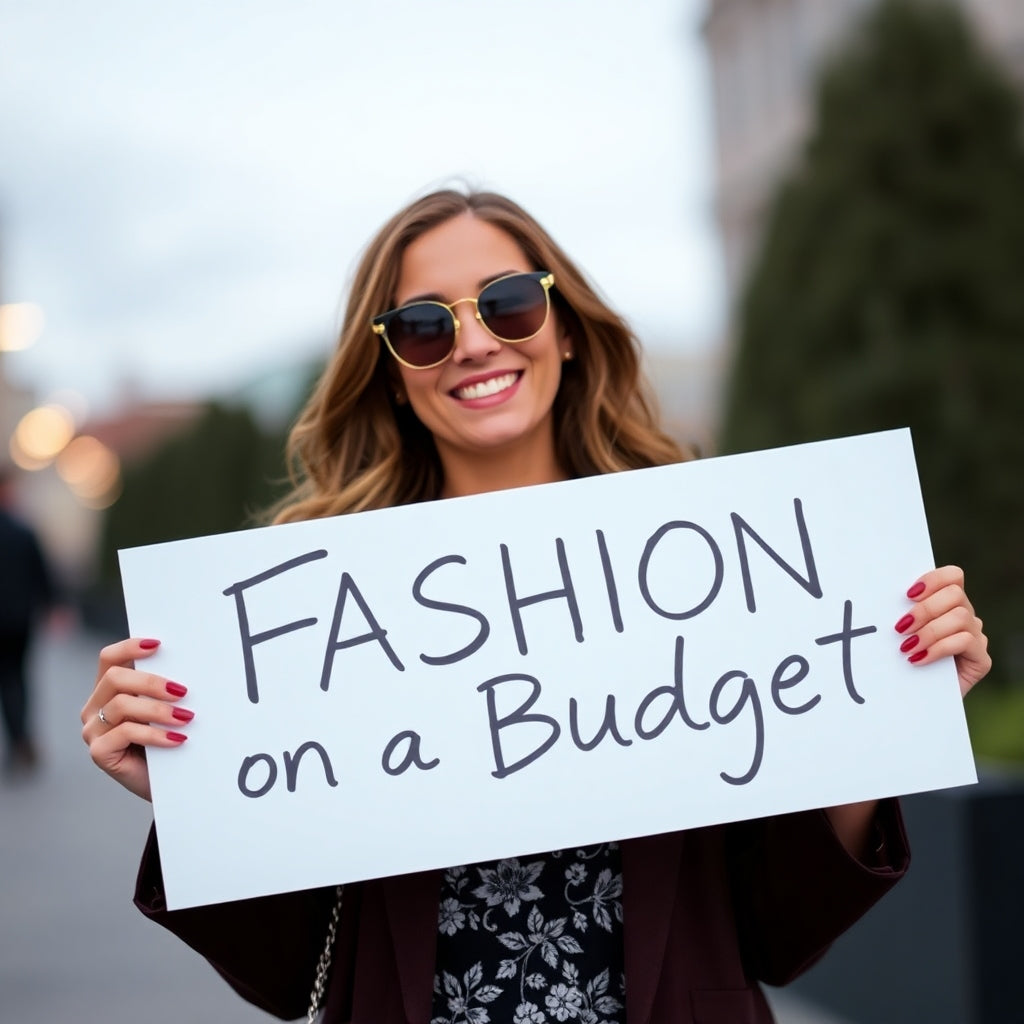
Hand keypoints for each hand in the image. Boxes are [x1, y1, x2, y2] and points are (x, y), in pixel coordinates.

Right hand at [80, 638, 192, 800]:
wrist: (171, 783)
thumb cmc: (170, 740)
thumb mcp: (167, 708)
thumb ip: (166, 688)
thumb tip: (191, 663)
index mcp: (109, 690)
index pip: (109, 658)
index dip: (130, 648)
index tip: (159, 645)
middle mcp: (95, 707)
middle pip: (115, 679)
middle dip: (151, 682)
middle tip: (182, 692)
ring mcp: (93, 730)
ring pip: (121, 705)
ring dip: (158, 710)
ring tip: (186, 718)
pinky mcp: (99, 752)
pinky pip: (123, 733)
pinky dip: (154, 734)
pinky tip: (176, 739)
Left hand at [895, 566, 990, 697]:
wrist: (912, 699)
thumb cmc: (899, 661)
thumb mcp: (897, 632)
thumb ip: (899, 613)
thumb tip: (878, 597)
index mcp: (945, 603)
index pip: (952, 576)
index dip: (933, 579)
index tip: (907, 594)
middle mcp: (965, 615)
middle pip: (955, 595)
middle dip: (925, 609)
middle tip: (900, 627)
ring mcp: (976, 636)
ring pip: (961, 617)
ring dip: (929, 631)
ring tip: (906, 647)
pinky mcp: (981, 659)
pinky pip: (966, 641)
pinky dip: (938, 648)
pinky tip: (917, 659)